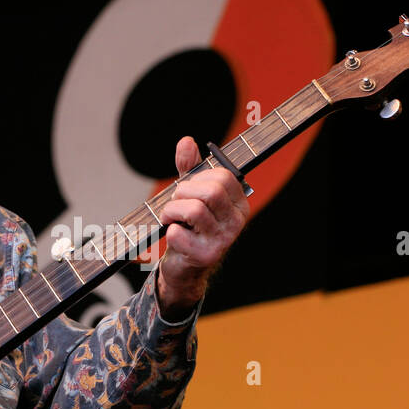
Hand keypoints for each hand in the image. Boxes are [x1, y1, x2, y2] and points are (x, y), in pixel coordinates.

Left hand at [156, 136, 250, 320]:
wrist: (185, 266)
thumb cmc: (190, 227)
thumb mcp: (192, 194)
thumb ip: (190, 168)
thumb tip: (187, 142)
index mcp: (239, 204)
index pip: (224, 176)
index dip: (198, 178)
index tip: (189, 188)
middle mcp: (236, 222)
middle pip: (210, 191)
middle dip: (182, 192)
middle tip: (175, 203)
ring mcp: (223, 240)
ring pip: (194, 210)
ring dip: (172, 211)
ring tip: (170, 218)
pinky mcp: (205, 255)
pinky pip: (178, 233)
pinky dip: (169, 232)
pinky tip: (174, 237)